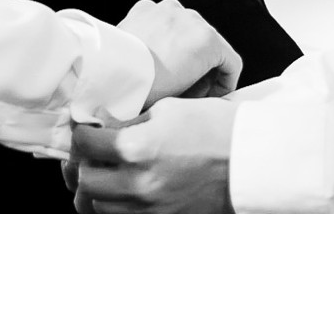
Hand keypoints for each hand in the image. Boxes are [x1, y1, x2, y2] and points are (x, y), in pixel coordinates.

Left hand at [70, 98, 238, 212]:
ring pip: (97, 208)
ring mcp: (150, 209)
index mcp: (137, 149)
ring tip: (106, 175)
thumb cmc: (214, 127)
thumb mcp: (168, 109)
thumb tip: (104, 128)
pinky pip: (121, 222)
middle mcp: (139, 183)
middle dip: (84, 164)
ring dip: (96, 191)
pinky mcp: (162, 223)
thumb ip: (131, 122)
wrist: (251, 160)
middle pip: (84, 181)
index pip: (84, 144)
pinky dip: (115, 209)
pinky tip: (123, 194)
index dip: (82, 133)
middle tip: (93, 154)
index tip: (88, 130)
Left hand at [115, 0, 242, 105]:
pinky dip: (162, 35)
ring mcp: (168, 9)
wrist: (110, 72)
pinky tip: (152, 54)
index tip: (213, 94)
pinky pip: (163, 22)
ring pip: (186, 30)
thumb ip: (203, 88)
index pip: (232, 62)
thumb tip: (202, 90)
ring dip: (183, 48)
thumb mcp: (185, 97)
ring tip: (168, 72)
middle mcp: (191, 18)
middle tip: (189, 89)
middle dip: (203, 67)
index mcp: (207, 40)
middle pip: (210, 45)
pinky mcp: (146, 7)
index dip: (224, 84)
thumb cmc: (145, 88)